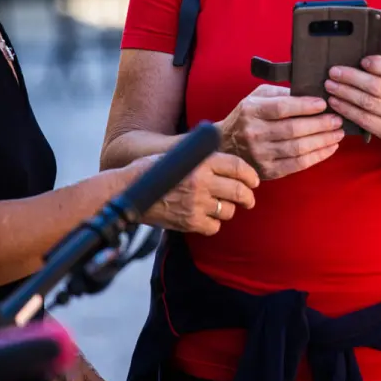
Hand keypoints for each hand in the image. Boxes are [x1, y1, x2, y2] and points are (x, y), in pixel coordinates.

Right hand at [139, 151, 258, 235]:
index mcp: (200, 160)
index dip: (250, 175)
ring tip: (221, 207)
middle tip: (249, 199)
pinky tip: (205, 218)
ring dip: (228, 210)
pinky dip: (213, 224)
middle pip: (239, 191)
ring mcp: (196, 203)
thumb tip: (228, 161)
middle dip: (248, 197)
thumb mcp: (178, 153)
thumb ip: (202, 156)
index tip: (254, 181)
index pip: (237, 166)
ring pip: (228, 210)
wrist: (126, 191)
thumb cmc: (151, 169)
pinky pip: (214, 226)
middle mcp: (201, 181)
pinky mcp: (189, 222)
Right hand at [221, 84, 345, 178]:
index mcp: (251, 111)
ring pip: (298, 148)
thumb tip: (309, 93)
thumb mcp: (256, 97)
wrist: (225, 145)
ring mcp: (261, 154)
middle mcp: (254, 133)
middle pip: (293, 129)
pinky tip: (330, 148)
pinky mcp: (268, 171)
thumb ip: (280, 93)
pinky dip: (317, 157)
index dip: (305, 106)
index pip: (282, 108)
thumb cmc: (246, 117)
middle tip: (337, 120)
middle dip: (320, 125)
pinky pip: (297, 165)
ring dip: (322, 141)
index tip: (323, 104)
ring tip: (338, 134)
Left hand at [325, 41, 380, 150]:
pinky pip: (366, 122)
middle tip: (333, 72)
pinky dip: (348, 112)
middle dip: (351, 79)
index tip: (362, 60)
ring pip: (368, 105)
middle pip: (377, 88)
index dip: (379, 65)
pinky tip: (336, 104)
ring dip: (345, 95)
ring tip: (330, 86)